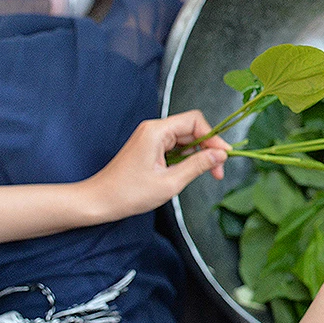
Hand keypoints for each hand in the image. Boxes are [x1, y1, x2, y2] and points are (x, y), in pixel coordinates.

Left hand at [85, 110, 230, 220]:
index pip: (195, 121)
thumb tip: (220, 155)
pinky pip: (175, 147)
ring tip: (208, 173)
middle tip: (218, 170)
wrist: (99, 201)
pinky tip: (190, 172)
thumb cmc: (128, 193)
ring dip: (199, 154)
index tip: (224, 155)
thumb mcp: (170, 182)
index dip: (213, 136)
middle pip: (191, 129)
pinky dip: (187, 158)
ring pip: (185, 139)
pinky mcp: (149, 147)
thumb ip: (198, 165)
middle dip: (208, 148)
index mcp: (157, 131)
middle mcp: (154, 129)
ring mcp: (151, 138)